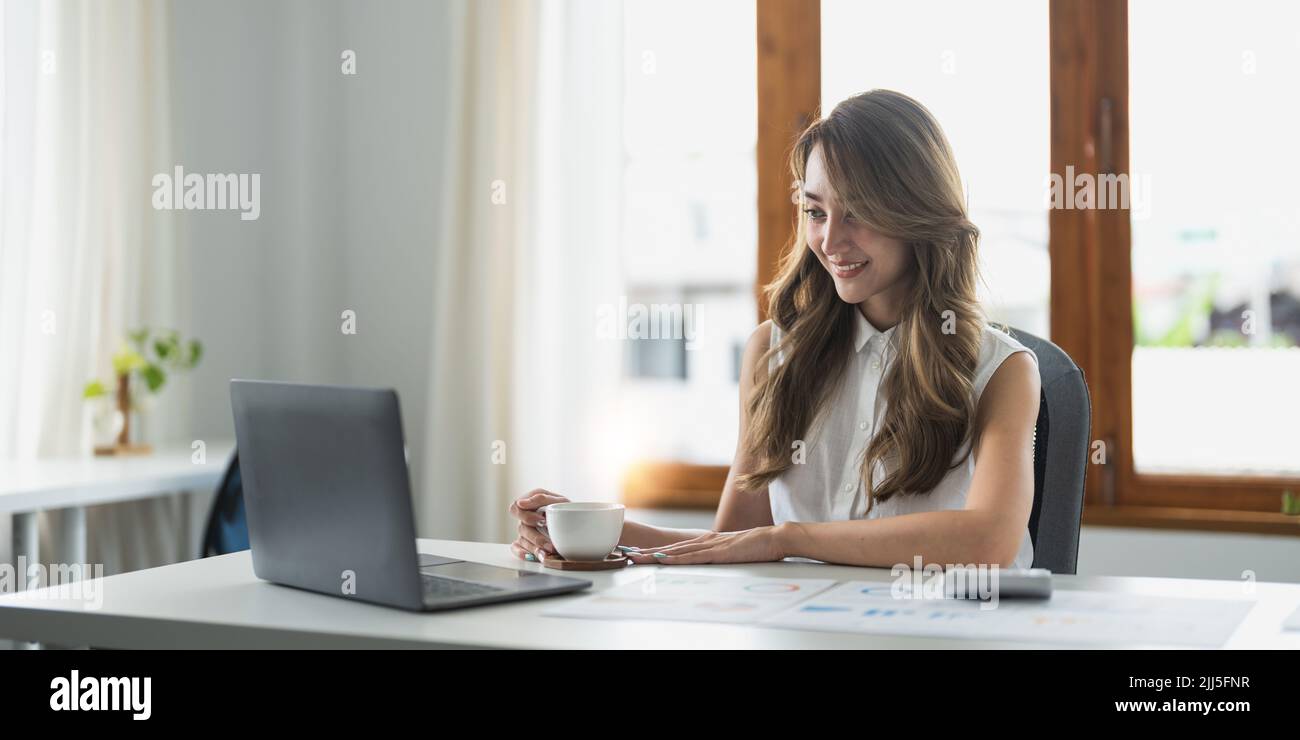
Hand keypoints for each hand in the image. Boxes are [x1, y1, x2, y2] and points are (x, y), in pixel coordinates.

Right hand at [508, 488, 568, 561]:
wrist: (578, 523)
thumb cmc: (567, 510)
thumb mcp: (559, 501)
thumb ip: (541, 499)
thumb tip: (521, 503)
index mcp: (530, 502)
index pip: (515, 508)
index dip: (525, 515)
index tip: (541, 519)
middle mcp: (525, 517)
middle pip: (521, 528)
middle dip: (537, 537)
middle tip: (550, 543)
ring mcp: (525, 531)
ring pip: (523, 541)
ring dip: (536, 548)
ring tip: (551, 551)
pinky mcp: (526, 543)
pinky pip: (517, 549)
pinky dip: (523, 553)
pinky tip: (534, 556)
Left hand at [623, 526, 784, 564]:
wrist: (775, 538)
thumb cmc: (756, 546)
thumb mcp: (732, 552)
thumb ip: (719, 555)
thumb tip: (710, 561)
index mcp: (707, 541)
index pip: (676, 548)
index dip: (655, 551)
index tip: (637, 553)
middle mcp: (704, 541)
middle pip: (670, 548)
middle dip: (647, 552)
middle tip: (625, 554)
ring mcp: (711, 545)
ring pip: (676, 552)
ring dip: (654, 555)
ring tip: (635, 557)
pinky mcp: (719, 552)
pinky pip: (693, 557)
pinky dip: (676, 558)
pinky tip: (664, 560)